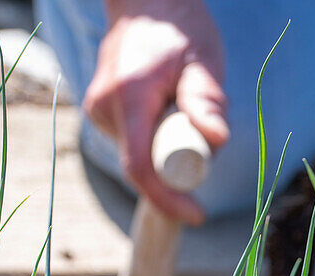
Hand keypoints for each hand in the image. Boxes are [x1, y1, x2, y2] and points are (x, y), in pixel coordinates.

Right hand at [84, 0, 227, 223]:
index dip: (167, 199)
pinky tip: (167, 110)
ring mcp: (99, 112)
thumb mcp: (201, 61)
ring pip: (140, 156)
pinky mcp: (102, 114)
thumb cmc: (180, 30)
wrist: (146, 4)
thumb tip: (216, 139)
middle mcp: (104, 107)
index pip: (140, 167)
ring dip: (168, 151)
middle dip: (179, 168)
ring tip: (183, 108)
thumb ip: (206, 100)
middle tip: (206, 138)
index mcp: (128, 97)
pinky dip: (157, 140)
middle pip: (144, 166)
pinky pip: (135, 144)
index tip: (197, 215)